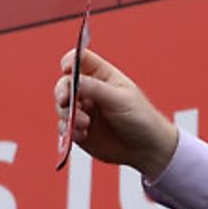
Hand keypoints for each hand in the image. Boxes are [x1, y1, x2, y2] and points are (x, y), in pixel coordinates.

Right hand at [53, 47, 178, 178]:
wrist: (146, 149)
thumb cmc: (141, 119)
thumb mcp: (121, 100)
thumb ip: (96, 89)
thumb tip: (74, 79)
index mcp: (103, 76)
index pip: (81, 59)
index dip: (71, 60)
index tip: (67, 68)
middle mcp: (90, 91)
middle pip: (65, 83)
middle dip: (62, 91)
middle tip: (65, 100)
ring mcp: (83, 110)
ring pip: (62, 106)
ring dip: (67, 114)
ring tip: (85, 124)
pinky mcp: (79, 128)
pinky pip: (64, 126)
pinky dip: (69, 130)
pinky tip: (83, 134)